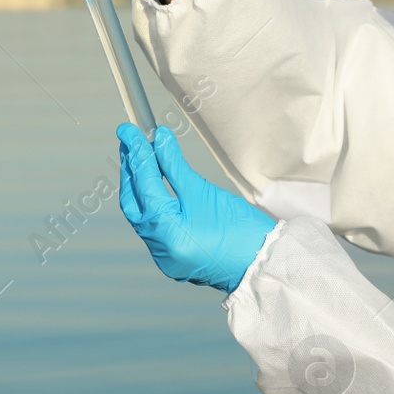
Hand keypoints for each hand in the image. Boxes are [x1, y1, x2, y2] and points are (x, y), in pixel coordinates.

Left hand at [117, 123, 276, 292]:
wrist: (264, 264)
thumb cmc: (240, 228)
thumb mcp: (204, 192)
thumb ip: (174, 166)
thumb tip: (157, 139)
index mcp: (166, 232)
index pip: (143, 185)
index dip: (136, 154)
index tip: (129, 130)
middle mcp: (159, 249)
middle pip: (133, 204)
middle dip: (130, 172)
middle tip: (128, 143)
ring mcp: (164, 258)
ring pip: (141, 217)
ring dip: (138, 189)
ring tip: (137, 161)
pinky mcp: (173, 260)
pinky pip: (153, 229)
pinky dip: (150, 206)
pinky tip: (153, 189)